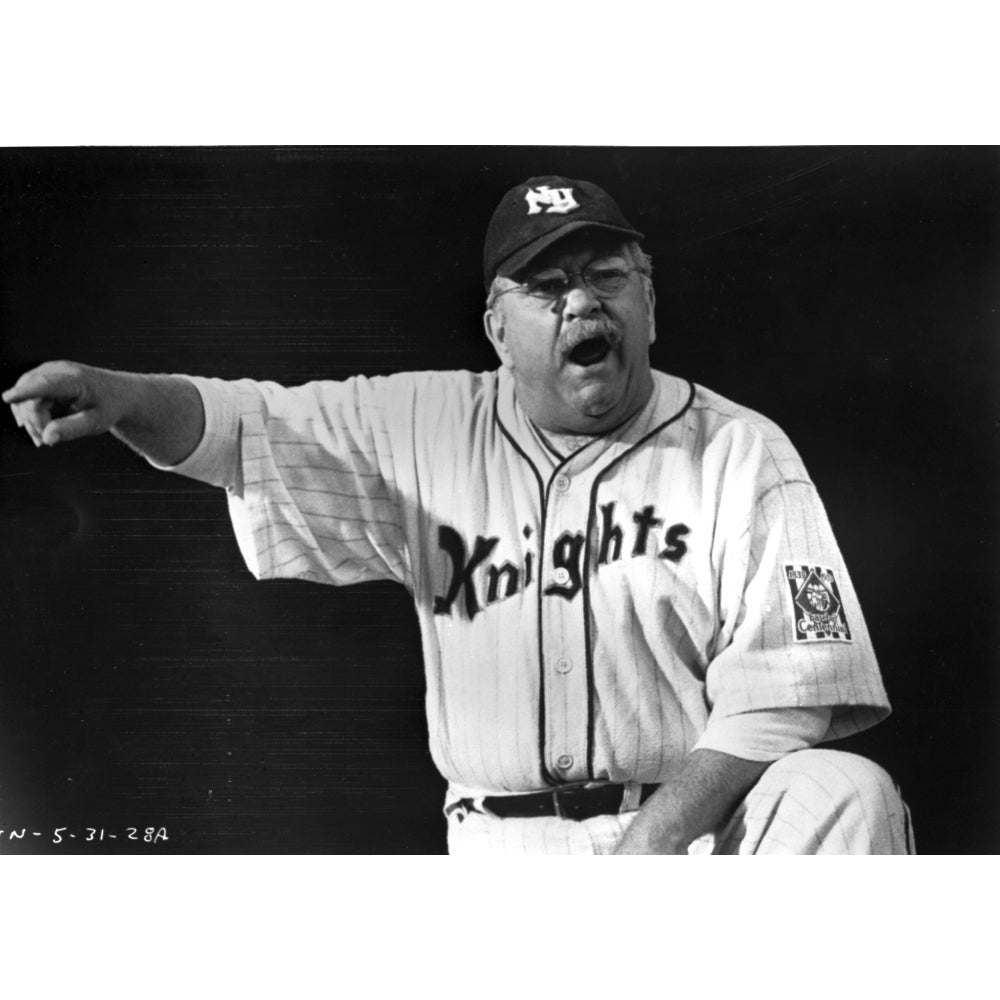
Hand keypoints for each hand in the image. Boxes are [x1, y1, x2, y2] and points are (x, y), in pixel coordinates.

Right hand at [3, 361, 125, 446]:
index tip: (8, 398)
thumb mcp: (96, 422)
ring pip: (23, 399)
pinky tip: (36, 430)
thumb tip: (47, 439)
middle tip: (46, 443)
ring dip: (30, 422)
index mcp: (75, 379)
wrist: (116, 393)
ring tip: (43, 440)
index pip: (46, 385)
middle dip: (35, 423)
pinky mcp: (40, 378)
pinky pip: (24, 398)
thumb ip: (72, 429)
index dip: (26, 392)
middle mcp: (56, 370)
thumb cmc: (108, 407)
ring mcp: (45, 372)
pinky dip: (28, 415)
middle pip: (32, 398)